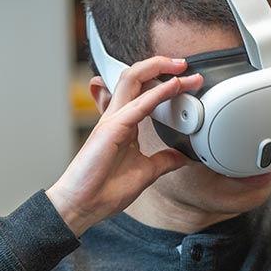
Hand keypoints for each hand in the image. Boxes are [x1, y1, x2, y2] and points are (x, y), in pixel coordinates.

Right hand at [46, 56, 202, 235]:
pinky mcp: (111, 129)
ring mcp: (112, 120)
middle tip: (185, 64)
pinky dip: (158, 93)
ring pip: (133, 79)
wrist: (83, 205)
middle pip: (136, 76)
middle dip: (161, 65)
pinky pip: (139, 104)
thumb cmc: (104, 189)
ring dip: (159, 69)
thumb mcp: (146, 172)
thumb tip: (181, 156)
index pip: (144, 91)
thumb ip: (163, 160)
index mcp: (124, 124)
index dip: (164, 81)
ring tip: (182, 68)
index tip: (188, 82)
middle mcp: (117, 117)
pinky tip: (174, 87)